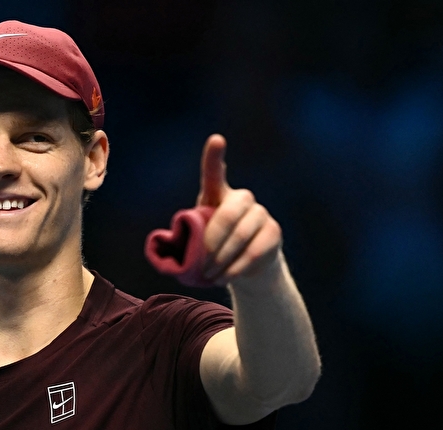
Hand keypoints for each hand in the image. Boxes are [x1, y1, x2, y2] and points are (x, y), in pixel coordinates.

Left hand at [197, 134, 282, 286]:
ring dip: (222, 259)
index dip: (215, 157)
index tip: (217, 140)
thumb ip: (186, 238)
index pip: (215, 173)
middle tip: (201, 264)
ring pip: (242, 236)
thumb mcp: (196, 241)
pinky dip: (237, 268)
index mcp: (217, 195)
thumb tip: (168, 244)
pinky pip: (254, 251)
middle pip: (228, 215)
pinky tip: (226, 277)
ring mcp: (261, 214)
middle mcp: (242, 199)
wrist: (245, 267)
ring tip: (210, 275)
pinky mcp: (274, 233)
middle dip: (213, 242)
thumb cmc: (213, 249)